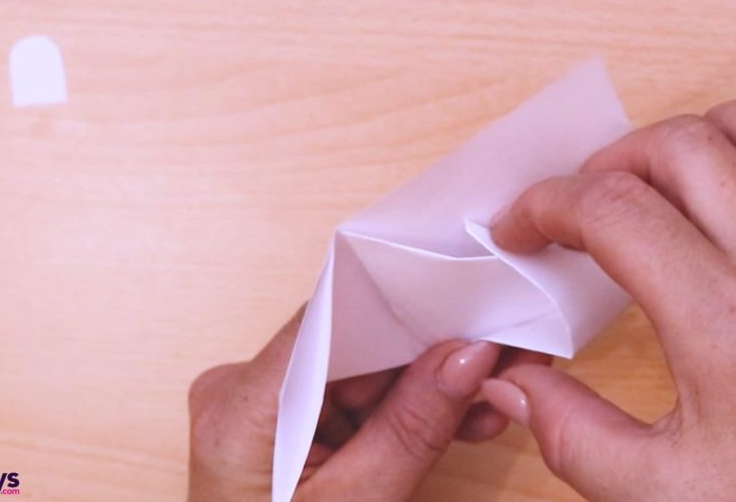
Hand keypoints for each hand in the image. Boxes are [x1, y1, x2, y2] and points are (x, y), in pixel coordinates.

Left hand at [188, 307, 548, 501]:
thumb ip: (413, 429)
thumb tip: (469, 354)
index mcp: (240, 408)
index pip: (327, 320)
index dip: (401, 308)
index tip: (467, 310)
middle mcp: (242, 393)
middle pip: (349, 343)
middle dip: (425, 354)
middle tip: (496, 355)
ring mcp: (264, 409)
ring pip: (361, 373)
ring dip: (425, 388)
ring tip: (488, 402)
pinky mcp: (286, 427)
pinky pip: (354, 402)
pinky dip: (402, 413)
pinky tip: (455, 421)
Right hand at [484, 98, 735, 500]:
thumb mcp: (654, 491)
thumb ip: (568, 430)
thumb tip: (515, 385)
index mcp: (722, 319)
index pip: (611, 208)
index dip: (545, 206)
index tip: (524, 228)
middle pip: (684, 146)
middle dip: (611, 159)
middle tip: (584, 202)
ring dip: (718, 128)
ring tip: (676, 166)